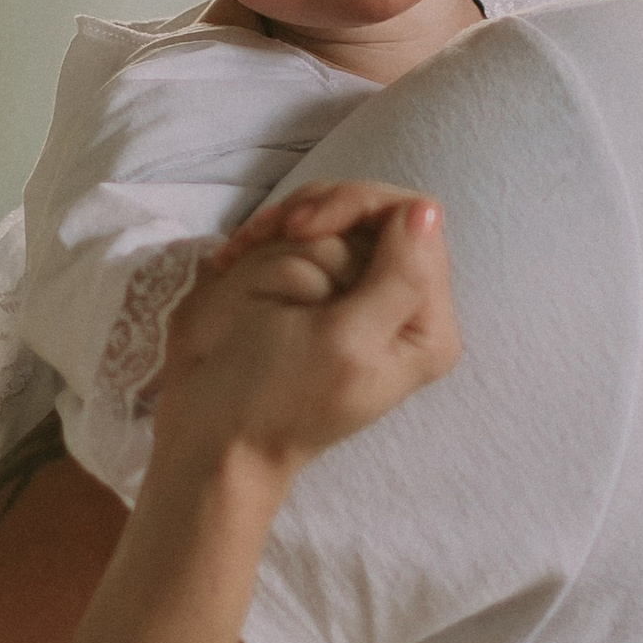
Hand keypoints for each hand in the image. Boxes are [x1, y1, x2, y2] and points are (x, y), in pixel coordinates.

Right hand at [154, 181, 459, 480]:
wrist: (216, 435)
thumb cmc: (276, 396)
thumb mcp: (345, 342)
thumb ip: (399, 279)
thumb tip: (426, 211)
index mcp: (425, 324)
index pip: (414, 218)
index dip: (355, 207)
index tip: (299, 229)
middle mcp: (401, 304)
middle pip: (373, 208)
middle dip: (314, 214)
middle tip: (265, 235)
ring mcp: (358, 294)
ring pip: (333, 213)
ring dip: (283, 224)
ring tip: (243, 251)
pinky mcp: (319, 291)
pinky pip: (302, 233)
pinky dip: (267, 237)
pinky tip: (237, 256)